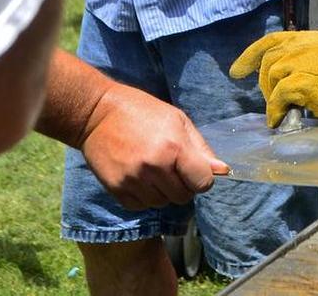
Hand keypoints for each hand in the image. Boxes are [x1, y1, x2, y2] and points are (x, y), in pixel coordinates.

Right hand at [79, 85, 227, 210]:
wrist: (95, 113)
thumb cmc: (141, 111)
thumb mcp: (176, 119)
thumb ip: (199, 147)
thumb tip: (222, 171)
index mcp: (173, 147)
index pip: (203, 184)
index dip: (201, 177)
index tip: (192, 168)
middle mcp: (154, 168)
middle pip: (183, 197)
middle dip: (181, 184)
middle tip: (168, 164)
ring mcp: (134, 181)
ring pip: (162, 203)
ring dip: (161, 191)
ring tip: (150, 167)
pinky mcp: (117, 190)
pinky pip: (141, 206)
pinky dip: (142, 195)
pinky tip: (136, 175)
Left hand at [230, 31, 317, 127]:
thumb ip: (296, 60)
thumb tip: (269, 73)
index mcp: (307, 38)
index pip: (271, 41)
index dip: (250, 56)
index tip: (237, 71)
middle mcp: (303, 45)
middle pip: (268, 61)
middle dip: (264, 83)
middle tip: (271, 99)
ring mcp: (303, 62)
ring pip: (271, 76)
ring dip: (271, 96)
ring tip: (280, 109)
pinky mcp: (303, 82)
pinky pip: (278, 95)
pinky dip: (275, 108)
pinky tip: (278, 118)